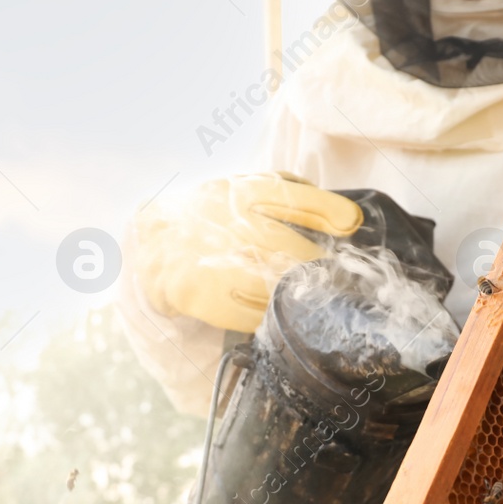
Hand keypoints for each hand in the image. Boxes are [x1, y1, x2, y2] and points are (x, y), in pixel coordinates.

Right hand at [128, 173, 362, 332]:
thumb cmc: (210, 216)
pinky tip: (276, 312)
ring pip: (274, 285)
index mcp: (242, 192)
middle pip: (292, 250)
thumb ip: (288, 193)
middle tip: (334, 277)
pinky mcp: (200, 294)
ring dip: (299, 294)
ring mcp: (214, 261)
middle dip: (319, 266)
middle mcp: (229, 223)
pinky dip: (270, 314)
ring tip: (309, 297)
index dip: (329, 211)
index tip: (351, 224)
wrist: (151, 245)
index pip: (294, 198)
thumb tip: (346, 216)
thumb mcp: (241, 189)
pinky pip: (251, 313)